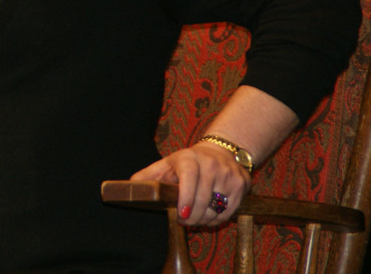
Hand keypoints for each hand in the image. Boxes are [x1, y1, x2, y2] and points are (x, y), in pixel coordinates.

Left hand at [130, 142, 250, 226]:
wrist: (221, 151)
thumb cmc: (187, 162)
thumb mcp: (166, 164)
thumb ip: (147, 176)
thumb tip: (128, 186)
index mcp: (189, 158)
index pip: (189, 177)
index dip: (185, 197)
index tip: (181, 215)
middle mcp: (211, 163)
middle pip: (203, 198)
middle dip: (192, 217)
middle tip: (184, 220)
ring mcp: (228, 173)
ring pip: (216, 208)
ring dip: (204, 219)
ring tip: (195, 215)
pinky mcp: (241, 183)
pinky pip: (229, 211)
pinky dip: (217, 218)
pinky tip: (209, 213)